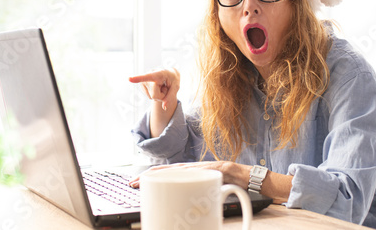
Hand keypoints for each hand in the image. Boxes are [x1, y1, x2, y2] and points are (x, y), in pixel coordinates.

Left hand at [128, 161, 250, 189]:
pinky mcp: (203, 170)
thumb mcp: (206, 190)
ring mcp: (195, 169)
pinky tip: (162, 176)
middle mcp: (189, 169)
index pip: (165, 174)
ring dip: (153, 175)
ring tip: (140, 181)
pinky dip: (173, 174)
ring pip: (170, 170)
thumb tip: (180, 207)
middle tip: (132, 184)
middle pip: (163, 171)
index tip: (136, 183)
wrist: (243, 176)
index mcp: (188, 174)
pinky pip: (185, 171)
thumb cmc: (226, 184)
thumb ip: (194, 195)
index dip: (150, 177)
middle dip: (146, 177)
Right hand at [129, 68, 179, 111]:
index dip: (138, 78)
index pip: (148, 77)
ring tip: (161, 86)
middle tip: (165, 87)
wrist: (169, 75)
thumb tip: (164, 107)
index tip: (129, 79)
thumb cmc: (173, 79)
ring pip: (152, 97)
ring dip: (159, 95)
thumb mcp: (176, 87)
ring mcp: (144, 81)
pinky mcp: (142, 85)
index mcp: (159, 73)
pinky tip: (157, 87)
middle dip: (162, 95)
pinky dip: (155, 95)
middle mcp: (149, 75)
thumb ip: (170, 97)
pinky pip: (150, 97)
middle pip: (155, 95)